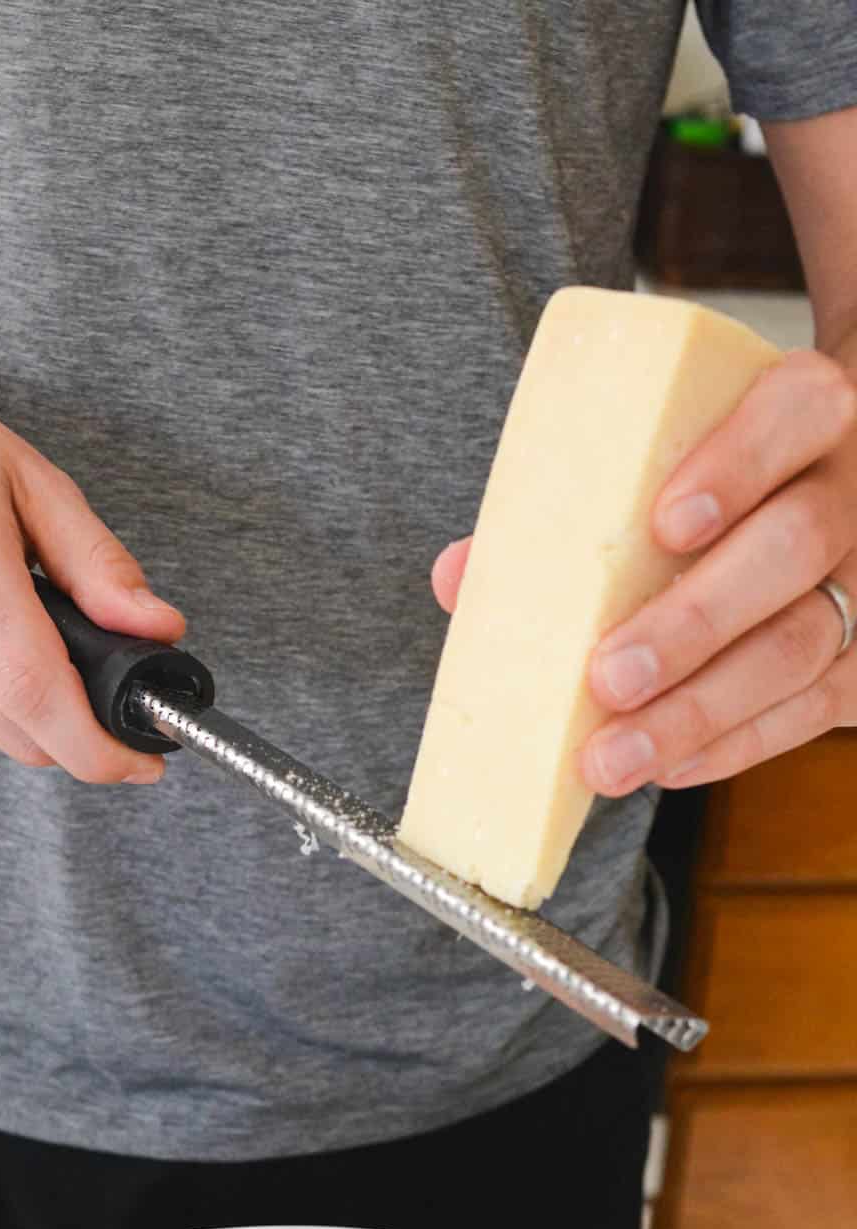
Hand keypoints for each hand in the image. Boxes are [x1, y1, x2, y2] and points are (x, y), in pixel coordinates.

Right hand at [0, 344, 183, 782]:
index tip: (144, 762)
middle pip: (19, 729)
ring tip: (18, 630)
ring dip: (30, 709)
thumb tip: (159, 631)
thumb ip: (101, 566)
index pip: (30, 686)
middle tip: (104, 686)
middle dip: (78, 728)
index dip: (95, 743)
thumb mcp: (35, 483)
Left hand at [582, 349, 856, 793]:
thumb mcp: (660, 457)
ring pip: (804, 644)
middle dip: (695, 621)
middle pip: (795, 547)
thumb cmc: (714, 472)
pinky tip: (665, 767)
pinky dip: (732, 745)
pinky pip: (812, 709)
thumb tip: (461, 576)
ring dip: (700, 711)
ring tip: (613, 755)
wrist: (820, 485)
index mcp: (805, 411)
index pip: (792, 414)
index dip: (735, 466)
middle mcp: (852, 489)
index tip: (664, 525)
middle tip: (608, 677)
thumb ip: (568, 502)